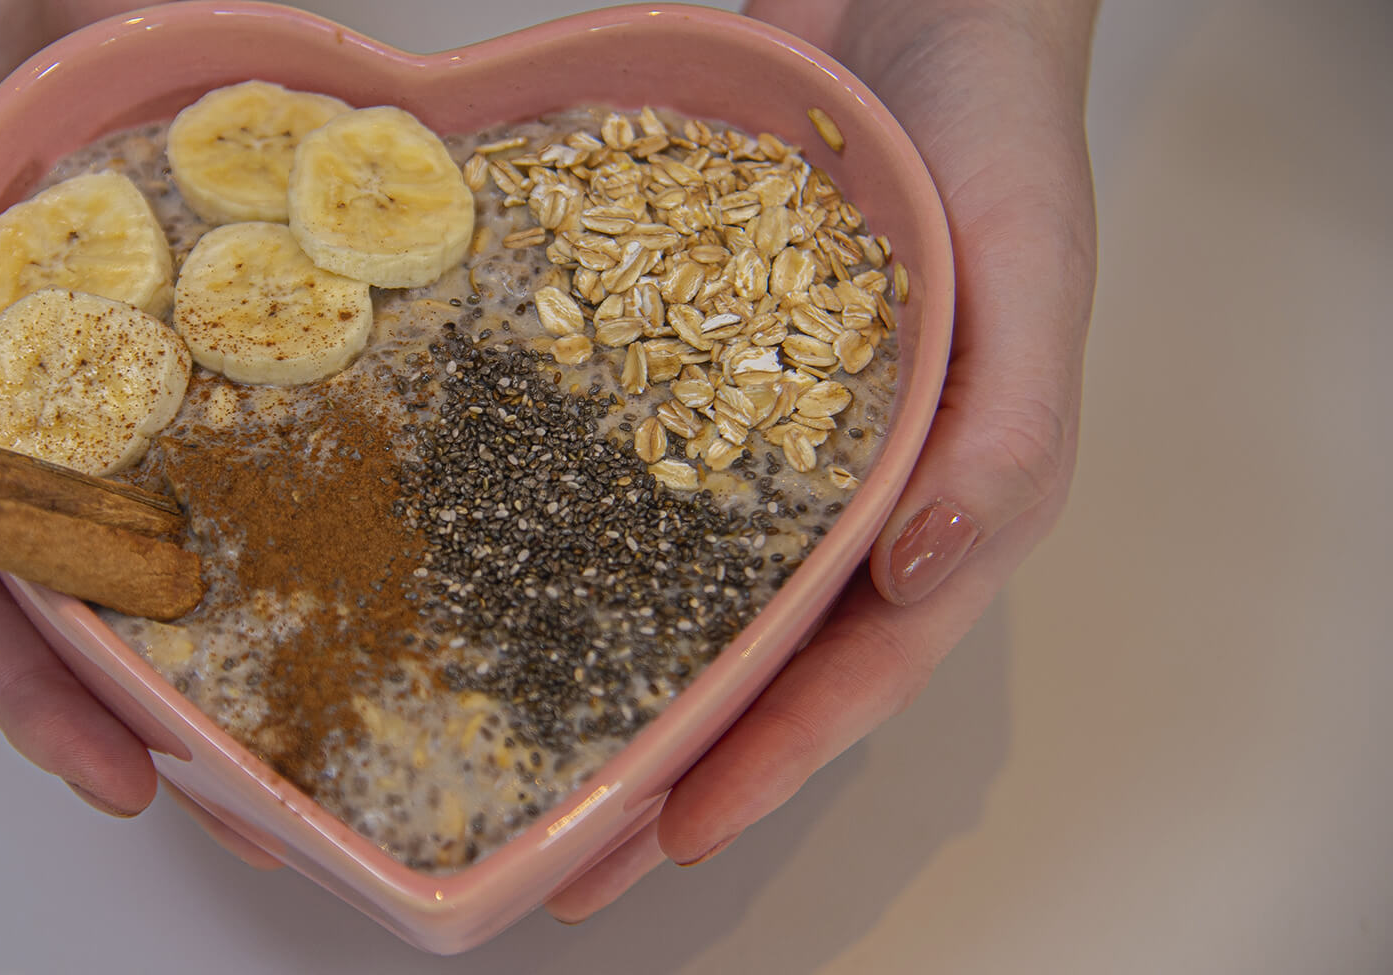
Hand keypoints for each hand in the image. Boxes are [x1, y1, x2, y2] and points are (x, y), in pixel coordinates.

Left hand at [547, 0, 1098, 920]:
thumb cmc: (998, 130)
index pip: (855, 664)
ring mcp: (738, 428)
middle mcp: (825, 483)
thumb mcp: (1035, 268)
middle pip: (744, 653)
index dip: (773, 759)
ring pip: (660, 577)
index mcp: (929, 495)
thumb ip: (1011, 426)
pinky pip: (602, 459)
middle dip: (662, 761)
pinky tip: (468, 566)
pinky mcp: (664, 363)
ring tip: (501, 752)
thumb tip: (927, 573)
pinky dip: (544, 522)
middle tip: (562, 854)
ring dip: (591, 673)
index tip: (673, 833)